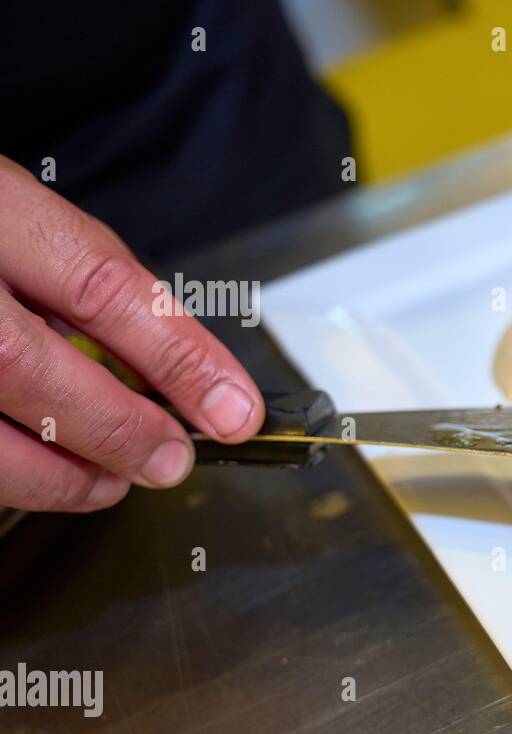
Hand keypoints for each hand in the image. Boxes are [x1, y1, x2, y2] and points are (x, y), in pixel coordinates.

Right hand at [0, 157, 264, 511]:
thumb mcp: (28, 221)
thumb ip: (95, 289)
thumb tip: (181, 376)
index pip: (97, 284)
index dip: (177, 356)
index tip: (234, 409)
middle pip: (21, 366)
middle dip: (116, 429)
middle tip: (171, 461)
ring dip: (60, 474)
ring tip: (112, 480)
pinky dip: (12, 474)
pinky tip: (46, 473)